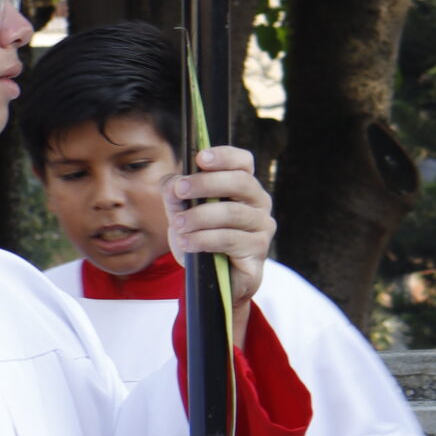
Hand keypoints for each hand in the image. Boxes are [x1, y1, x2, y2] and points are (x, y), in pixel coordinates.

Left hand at [173, 146, 273, 340]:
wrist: (213, 280)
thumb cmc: (202, 239)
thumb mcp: (182, 213)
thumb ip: (175, 194)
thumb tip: (173, 182)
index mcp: (243, 187)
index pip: (243, 162)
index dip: (225, 156)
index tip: (200, 158)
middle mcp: (259, 203)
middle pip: (240, 182)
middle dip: (206, 183)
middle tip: (179, 190)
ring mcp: (262, 226)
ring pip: (232, 212)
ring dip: (200, 217)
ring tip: (178, 226)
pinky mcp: (258, 249)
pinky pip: (230, 239)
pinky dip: (204, 239)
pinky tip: (187, 243)